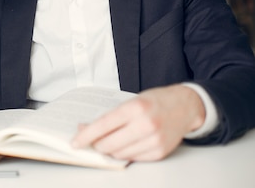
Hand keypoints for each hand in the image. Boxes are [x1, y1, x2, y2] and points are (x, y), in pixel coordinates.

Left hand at [71, 85, 205, 161]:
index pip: (103, 125)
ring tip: (108, 142)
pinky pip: (134, 158)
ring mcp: (154, 140)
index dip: (86, 135)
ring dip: (110, 150)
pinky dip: (124, 153)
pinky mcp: (160, 152)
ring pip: (120, 154)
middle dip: (96, 145)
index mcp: (135, 108)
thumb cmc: (155, 101)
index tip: (75, 142)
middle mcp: (146, 124)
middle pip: (109, 143)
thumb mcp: (130, 101)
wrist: (185, 105)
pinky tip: (123, 145)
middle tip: (91, 142)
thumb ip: (110, 116)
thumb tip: (87, 128)